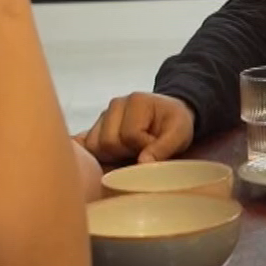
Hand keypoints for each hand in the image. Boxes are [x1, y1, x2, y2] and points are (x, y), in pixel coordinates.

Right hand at [76, 93, 196, 164]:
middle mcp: (115, 105)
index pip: (130, 135)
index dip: (144, 147)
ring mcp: (103, 116)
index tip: (156, 146)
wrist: (168, 115)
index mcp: (136, 101)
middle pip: (108, 142)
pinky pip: (86, 145)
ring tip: (131, 151)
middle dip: (127, 153)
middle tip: (142, 150)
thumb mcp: (180, 134)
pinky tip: (110, 157)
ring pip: (94, 147)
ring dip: (113, 156)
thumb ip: (163, 148)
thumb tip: (142, 163)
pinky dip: (96, 154)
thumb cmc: (174, 124)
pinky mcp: (95, 127)